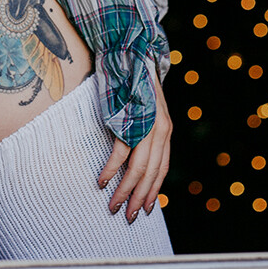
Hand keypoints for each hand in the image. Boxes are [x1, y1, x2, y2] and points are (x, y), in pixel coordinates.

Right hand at [96, 73, 171, 223]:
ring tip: (114, 206)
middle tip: (129, 217)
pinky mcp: (129, 118)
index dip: (154, 191)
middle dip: (139, 199)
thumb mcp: (145, 109)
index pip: (162, 169)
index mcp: (165, 129)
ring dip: (125, 191)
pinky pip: (120, 152)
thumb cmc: (132, 81)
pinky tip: (102, 181)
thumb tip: (134, 155)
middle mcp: (160, 129)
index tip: (146, 209)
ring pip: (138, 168)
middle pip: (151, 174)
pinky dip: (111, 170)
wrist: (129, 50)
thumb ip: (144, 131)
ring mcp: (145, 124)